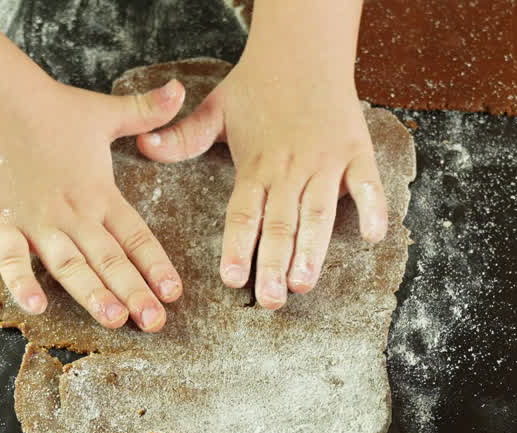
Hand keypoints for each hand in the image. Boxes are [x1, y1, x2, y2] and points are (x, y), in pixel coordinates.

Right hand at [0, 79, 187, 330]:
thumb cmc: (51, 110)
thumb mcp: (105, 112)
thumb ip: (145, 112)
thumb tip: (179, 90)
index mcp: (101, 193)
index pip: (136, 236)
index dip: (156, 265)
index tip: (174, 292)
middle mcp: (74, 214)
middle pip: (109, 260)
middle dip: (133, 293)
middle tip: (154, 322)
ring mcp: (38, 221)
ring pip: (70, 265)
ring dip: (91, 293)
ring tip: (113, 319)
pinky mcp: (2, 223)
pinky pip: (12, 257)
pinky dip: (22, 280)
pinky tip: (36, 306)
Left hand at [136, 52, 386, 309]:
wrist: (303, 49)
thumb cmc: (258, 85)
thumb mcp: (216, 109)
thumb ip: (183, 138)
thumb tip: (143, 148)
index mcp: (256, 165)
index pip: (243, 213)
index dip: (237, 246)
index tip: (232, 279)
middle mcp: (290, 168)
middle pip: (280, 223)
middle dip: (274, 264)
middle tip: (269, 299)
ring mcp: (325, 161)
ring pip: (318, 212)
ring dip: (313, 250)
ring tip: (304, 283)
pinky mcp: (355, 151)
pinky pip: (366, 183)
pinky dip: (373, 207)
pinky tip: (373, 237)